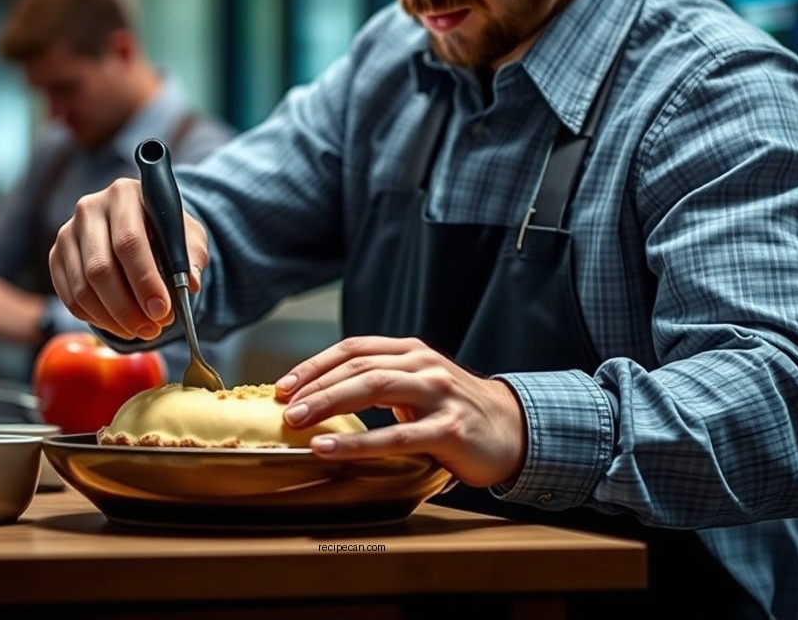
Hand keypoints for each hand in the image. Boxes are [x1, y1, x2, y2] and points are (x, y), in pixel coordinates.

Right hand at [48, 177, 209, 341]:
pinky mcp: (56, 255)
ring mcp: (68, 232)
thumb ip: (192, 256)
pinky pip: (70, 297)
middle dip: (128, 307)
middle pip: (101, 268)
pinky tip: (119, 325)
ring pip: (83, 288)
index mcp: (125, 194)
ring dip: (113, 318)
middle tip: (152, 329)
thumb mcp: (188, 236)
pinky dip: (96, 318)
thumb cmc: (167, 231)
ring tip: (140, 330)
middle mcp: (90, 208)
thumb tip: (190, 283)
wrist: (141, 225)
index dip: (145, 280)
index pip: (129, 242)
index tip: (162, 310)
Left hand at [276, 335, 527, 487]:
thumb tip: (319, 397)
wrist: (513, 429)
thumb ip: (381, 383)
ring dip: (329, 403)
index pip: (353, 349)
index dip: (315, 364)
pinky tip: (329, 448)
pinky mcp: (449, 429)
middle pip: (358, 366)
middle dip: (315, 385)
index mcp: (410, 351)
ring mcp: (438, 394)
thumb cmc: (455, 410)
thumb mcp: (418, 384)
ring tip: (298, 422)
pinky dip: (358, 442)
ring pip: (374, 389)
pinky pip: (397, 435)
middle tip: (284, 406)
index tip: (283, 385)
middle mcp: (423, 364)